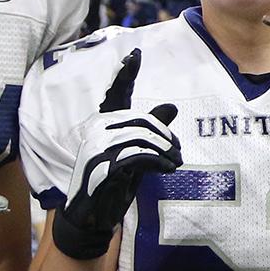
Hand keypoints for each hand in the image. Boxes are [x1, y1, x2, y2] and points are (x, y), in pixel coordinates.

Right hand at [52, 49, 181, 260]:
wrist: (91, 216)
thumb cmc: (114, 182)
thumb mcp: (136, 154)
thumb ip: (150, 132)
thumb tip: (171, 107)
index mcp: (103, 125)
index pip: (116, 95)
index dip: (125, 75)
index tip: (135, 53)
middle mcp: (96, 131)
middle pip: (142, 120)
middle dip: (166, 136)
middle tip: (178, 154)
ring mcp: (96, 149)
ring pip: (143, 137)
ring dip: (166, 151)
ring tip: (175, 163)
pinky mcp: (102, 167)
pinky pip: (138, 155)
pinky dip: (159, 161)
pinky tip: (168, 169)